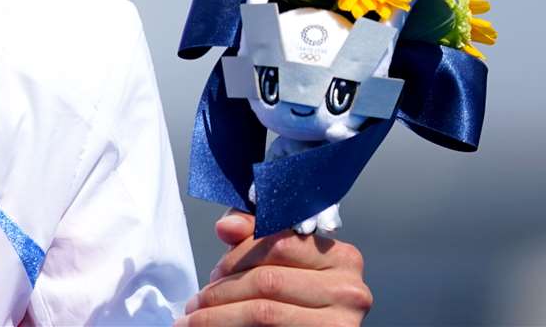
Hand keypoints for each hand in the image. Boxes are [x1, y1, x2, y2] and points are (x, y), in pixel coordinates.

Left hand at [176, 210, 372, 325]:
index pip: (278, 243)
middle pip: (267, 281)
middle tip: (197, 300)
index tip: (214, 271)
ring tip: (195, 319)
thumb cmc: (298, 292)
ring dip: (219, 316)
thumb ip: (252, 233)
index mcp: (343, 257)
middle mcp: (349, 291)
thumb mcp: (280, 255)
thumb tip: (227, 227)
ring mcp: (341, 324)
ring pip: (264, 312)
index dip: (237, 255)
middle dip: (222, 289)